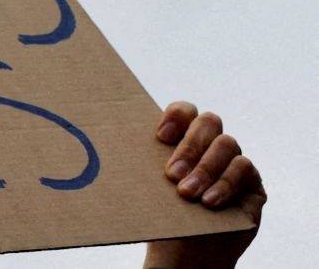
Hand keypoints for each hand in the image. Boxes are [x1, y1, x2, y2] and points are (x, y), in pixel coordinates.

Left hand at [144, 101, 265, 268]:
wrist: (183, 253)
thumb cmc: (161, 216)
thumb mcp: (149, 189)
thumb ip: (144, 166)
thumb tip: (110, 149)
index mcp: (182, 139)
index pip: (185, 111)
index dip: (176, 116)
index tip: (159, 138)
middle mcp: (210, 145)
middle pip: (209, 122)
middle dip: (189, 146)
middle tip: (171, 174)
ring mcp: (233, 161)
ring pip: (227, 144)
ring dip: (204, 168)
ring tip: (186, 193)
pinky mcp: (252, 183)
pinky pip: (243, 168)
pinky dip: (224, 184)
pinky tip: (208, 202)